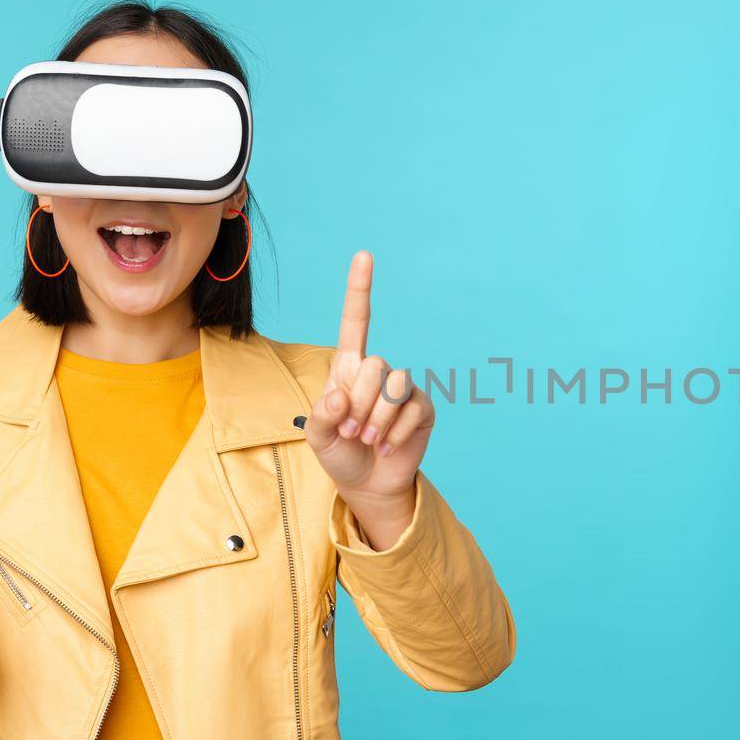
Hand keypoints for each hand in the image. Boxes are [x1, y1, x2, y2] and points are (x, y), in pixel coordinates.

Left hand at [304, 251, 435, 544]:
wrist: (367, 483)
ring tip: (367, 441)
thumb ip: (321, 414)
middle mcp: (377, 372)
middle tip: (351, 432)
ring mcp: (402, 389)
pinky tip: (387, 447)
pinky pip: (413, 408)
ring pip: (395, 385)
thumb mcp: (317, 436)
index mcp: (348, 368)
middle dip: (361, 403)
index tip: (364, 255)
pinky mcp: (422, 408)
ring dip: (378, 418)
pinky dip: (396, 432)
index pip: (355, 321)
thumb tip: (342, 394)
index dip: (359, 289)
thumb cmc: (339, 453)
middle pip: (375, 365)